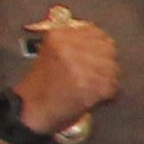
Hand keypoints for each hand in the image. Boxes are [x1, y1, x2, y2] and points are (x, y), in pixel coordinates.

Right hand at [11, 13, 122, 138]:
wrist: (29, 110)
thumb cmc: (41, 83)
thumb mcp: (52, 52)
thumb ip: (75, 43)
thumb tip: (103, 41)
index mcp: (59, 35)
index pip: (97, 33)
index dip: (99, 47)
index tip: (95, 57)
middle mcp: (70, 47)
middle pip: (108, 48)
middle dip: (105, 63)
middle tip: (95, 76)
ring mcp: (82, 66)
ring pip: (114, 67)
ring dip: (107, 79)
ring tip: (92, 88)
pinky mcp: (92, 85)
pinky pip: (114, 86)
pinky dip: (107, 95)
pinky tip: (93, 99)